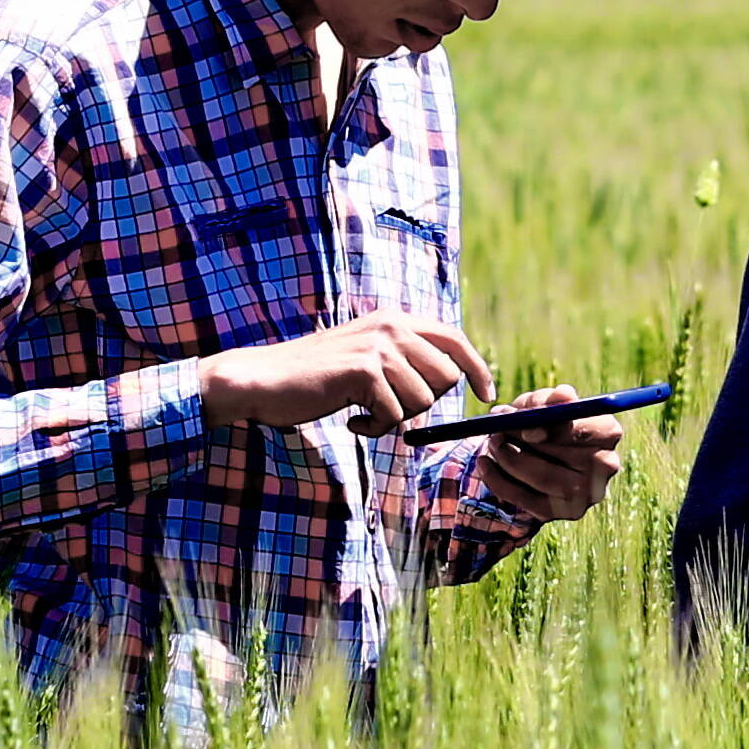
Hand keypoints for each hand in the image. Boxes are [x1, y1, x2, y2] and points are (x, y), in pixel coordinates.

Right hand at [195, 317, 485, 431]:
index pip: (454, 339)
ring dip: (395, 418)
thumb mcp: (366, 358)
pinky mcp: (364, 372)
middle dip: (424, 403)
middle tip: (387, 408)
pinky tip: (350, 420)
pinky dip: (375, 429)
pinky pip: (395, 417)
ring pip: (422, 400)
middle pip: (446, 377)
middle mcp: (391, 326)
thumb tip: (453, 380)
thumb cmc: (316, 377)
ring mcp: (378, 347)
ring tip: (362, 412)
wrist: (263, 380)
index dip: (476, 367)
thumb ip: (404, 360)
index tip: (486, 393)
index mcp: (394, 319)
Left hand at [475, 399, 624, 526]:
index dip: (548, 425)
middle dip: (518, 439)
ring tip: (492, 443)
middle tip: (494, 431)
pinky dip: (498, 480)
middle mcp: (605, 465)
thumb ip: (551, 399)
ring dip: (507, 458)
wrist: (543, 455)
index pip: (579, 428)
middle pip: (558, 454)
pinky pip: (525, 498)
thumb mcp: (545, 404)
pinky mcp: (565, 512)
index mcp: (608, 431)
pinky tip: (485, 464)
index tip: (520, 421)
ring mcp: (588, 493)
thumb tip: (563, 396)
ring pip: (540, 476)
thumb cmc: (546, 422)